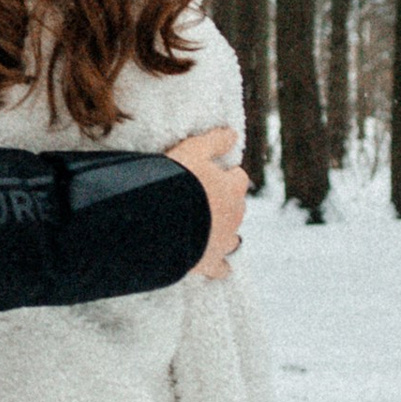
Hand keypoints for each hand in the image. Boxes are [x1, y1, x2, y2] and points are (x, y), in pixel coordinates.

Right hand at [168, 127, 246, 277]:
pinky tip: (215, 267)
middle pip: (236, 207)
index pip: (238, 178)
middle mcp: (233, 216)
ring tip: (206, 230)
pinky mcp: (209, 263)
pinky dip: (218, 266)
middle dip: (224, 204)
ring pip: (232, 237)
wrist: (162, 222)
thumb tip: (233, 134)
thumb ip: (213, 141)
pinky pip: (220, 268)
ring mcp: (222, 241)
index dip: (225, 176)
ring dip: (223, 232)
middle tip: (202, 200)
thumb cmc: (177, 182)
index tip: (211, 175)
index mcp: (232, 188)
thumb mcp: (192, 151)